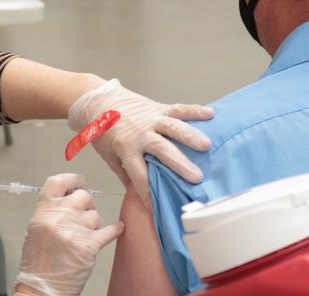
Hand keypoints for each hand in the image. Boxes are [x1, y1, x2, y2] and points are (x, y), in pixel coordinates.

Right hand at [15, 174, 123, 295]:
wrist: (42, 289)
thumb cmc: (38, 263)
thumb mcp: (37, 229)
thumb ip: (52, 210)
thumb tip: (72, 194)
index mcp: (42, 212)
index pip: (58, 182)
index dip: (72, 179)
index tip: (79, 182)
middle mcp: (58, 218)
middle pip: (83, 196)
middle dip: (87, 205)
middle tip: (84, 215)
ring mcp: (74, 231)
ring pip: (95, 215)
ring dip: (94, 224)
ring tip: (85, 235)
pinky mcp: (89, 246)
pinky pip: (110, 230)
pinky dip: (115, 230)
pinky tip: (117, 229)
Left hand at [68, 79, 213, 208]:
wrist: (98, 101)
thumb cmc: (103, 131)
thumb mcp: (109, 155)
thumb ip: (125, 173)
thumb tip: (139, 195)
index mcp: (125, 147)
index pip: (138, 174)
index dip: (147, 192)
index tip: (158, 208)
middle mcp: (140, 133)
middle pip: (161, 150)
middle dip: (179, 164)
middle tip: (196, 177)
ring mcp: (150, 118)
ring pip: (172, 127)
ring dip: (190, 136)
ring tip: (207, 146)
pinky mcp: (158, 107)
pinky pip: (178, 108)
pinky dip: (194, 110)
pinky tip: (210, 114)